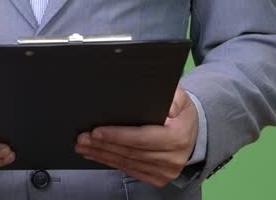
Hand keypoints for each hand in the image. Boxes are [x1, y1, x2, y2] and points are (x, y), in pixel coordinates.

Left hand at [75, 87, 198, 187]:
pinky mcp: (157, 178)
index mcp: (177, 137)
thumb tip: (168, 107)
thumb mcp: (181, 99)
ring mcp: (164, 171)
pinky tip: (97, 155)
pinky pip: (129, 170)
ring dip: (102, 155)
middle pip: (130, 152)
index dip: (117, 136)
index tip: (97, 132)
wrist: (192, 134)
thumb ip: (175, 97)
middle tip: (83, 138)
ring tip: (84, 146)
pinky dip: (111, 163)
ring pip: (127, 163)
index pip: (141, 138)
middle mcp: (172, 158)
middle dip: (103, 145)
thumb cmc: (181, 114)